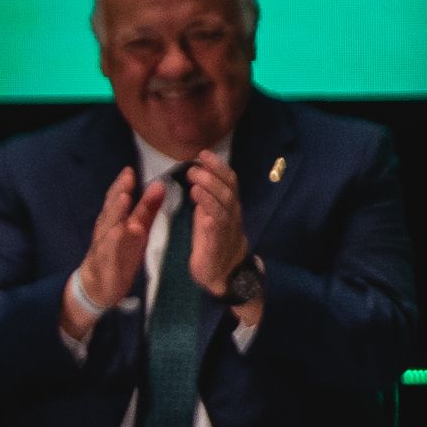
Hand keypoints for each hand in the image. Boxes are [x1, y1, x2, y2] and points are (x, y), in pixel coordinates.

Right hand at [67, 167, 167, 338]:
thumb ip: (147, 208)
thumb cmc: (119, 253)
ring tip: (124, 198)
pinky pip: (108, 248)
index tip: (130, 169)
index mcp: (114, 219)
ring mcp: (104, 244)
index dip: (123, 184)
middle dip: (118, 192)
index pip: (117, 197)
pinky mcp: (105, 260)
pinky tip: (120, 230)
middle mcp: (106, 228)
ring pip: (108, 225)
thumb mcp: (137, 228)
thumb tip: (160, 184)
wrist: (99, 285)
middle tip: (127, 177)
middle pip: (111, 207)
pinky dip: (113, 239)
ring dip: (115, 211)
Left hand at [181, 150, 252, 301]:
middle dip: (212, 174)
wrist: (223, 273)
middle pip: (227, 189)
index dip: (218, 166)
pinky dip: (209, 212)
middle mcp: (232, 213)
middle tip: (195, 166)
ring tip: (194, 180)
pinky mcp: (217, 242)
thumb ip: (205, 197)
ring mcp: (226, 227)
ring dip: (209, 190)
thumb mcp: (208, 214)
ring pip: (224, 204)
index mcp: (229, 205)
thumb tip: (197, 176)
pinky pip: (216, 225)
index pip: (228, 180)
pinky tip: (199, 203)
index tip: (203, 153)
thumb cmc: (213, 241)